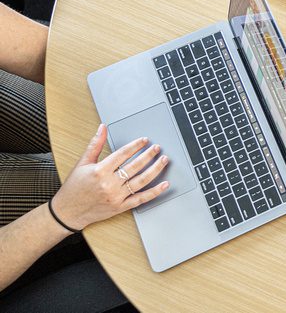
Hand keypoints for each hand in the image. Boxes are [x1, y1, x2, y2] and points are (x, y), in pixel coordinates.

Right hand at [50, 124, 169, 230]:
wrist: (67, 212)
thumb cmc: (74, 187)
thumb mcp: (82, 163)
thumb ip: (95, 144)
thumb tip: (102, 127)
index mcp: (100, 171)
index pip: (123, 154)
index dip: (136, 145)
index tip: (145, 140)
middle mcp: (109, 184)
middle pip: (135, 166)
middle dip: (149, 155)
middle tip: (157, 148)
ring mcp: (116, 196)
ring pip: (141, 181)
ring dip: (155, 169)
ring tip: (164, 160)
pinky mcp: (120, 207)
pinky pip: (141, 199)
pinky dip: (154, 192)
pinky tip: (164, 184)